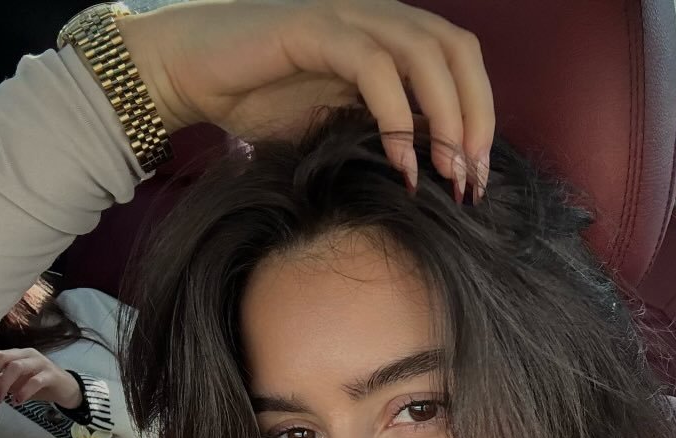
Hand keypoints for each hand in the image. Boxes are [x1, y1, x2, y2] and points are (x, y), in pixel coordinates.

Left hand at [0, 348, 82, 409]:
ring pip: (16, 367)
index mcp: (13, 354)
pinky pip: (35, 380)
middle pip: (1, 356)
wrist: (66, 389)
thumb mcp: (14, 385)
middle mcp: (25, 354)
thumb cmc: (37, 386)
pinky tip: (17, 401)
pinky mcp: (51, 374)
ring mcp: (39, 362)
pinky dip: (23, 391)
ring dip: (3, 384)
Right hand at [119, 0, 493, 193]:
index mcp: (389, 38)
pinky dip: (397, 116)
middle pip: (458, 51)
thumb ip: (384, 137)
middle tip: (470, 181)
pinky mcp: (315, 30)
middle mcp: (377, 19)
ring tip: (445, 174)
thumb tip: (432, 178)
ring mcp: (347, 18)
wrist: (194, 74)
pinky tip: (400, 162)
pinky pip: (374, 67)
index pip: (461, 63)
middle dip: (475, 118)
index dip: (481, 116)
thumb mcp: (338, 128)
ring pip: (425, 53)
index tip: (477, 179)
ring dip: (446, 118)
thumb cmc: (262, 103)